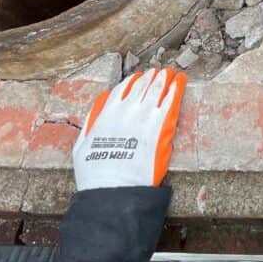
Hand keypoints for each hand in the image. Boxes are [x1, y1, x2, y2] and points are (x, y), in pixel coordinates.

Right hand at [72, 68, 185, 190]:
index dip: (133, 81)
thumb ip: (93, 118)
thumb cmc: (95, 173)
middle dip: (152, 77)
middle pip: (143, 86)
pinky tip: (180, 82)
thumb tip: (103, 97)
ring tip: (171, 73)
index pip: (124, 88)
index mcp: (109, 113)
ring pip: (157, 90)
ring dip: (164, 79)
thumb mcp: (82, 143)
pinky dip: (176, 90)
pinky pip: (171, 103)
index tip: (138, 77)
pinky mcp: (161, 128)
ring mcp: (145, 118)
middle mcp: (127, 111)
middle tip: (159, 72)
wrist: (114, 189)